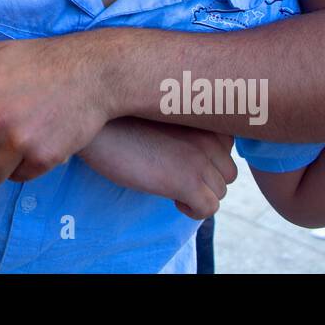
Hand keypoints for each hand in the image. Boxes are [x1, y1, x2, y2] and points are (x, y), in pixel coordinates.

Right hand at [80, 118, 236, 220]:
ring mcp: (200, 158)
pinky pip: (208, 208)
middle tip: (176, 176)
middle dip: (205, 179)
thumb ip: (187, 127)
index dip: (208, 157)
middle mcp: (209, 136)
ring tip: (171, 187)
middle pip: (228, 172)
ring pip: (220, 192)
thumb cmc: (120, 119)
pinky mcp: (187, 181)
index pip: (228, 147)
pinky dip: (192, 210)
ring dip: (198, 194)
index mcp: (204, 118)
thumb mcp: (162, 115)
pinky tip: (172, 200)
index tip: (183, 158)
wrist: (96, 126)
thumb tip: (196, 154)